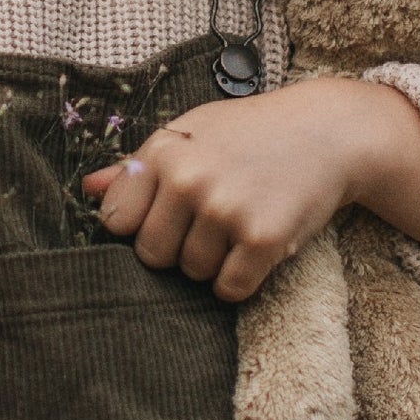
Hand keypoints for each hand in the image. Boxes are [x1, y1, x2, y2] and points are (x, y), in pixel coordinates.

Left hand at [81, 76, 419, 300]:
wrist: (329, 131)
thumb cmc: (252, 132)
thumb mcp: (193, 132)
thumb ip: (140, 164)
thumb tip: (89, 190)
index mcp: (164, 153)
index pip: (117, 222)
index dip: (141, 225)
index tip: (166, 215)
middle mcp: (189, 180)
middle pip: (152, 255)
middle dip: (177, 248)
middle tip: (210, 222)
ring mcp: (226, 211)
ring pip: (192, 274)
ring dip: (214, 262)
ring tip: (240, 224)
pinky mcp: (263, 239)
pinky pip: (229, 289)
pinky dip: (241, 279)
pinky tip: (256, 247)